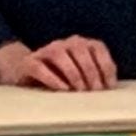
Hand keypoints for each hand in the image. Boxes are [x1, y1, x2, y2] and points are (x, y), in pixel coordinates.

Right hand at [0, 37, 117, 90]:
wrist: (25, 72)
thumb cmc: (60, 77)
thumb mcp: (81, 76)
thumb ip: (95, 78)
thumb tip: (110, 91)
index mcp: (81, 44)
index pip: (97, 47)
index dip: (106, 66)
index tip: (109, 86)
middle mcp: (64, 44)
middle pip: (80, 50)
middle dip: (90, 72)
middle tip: (95, 91)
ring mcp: (46, 51)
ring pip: (59, 55)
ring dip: (73, 73)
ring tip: (79, 90)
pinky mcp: (29, 63)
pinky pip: (39, 67)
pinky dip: (52, 78)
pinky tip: (62, 89)